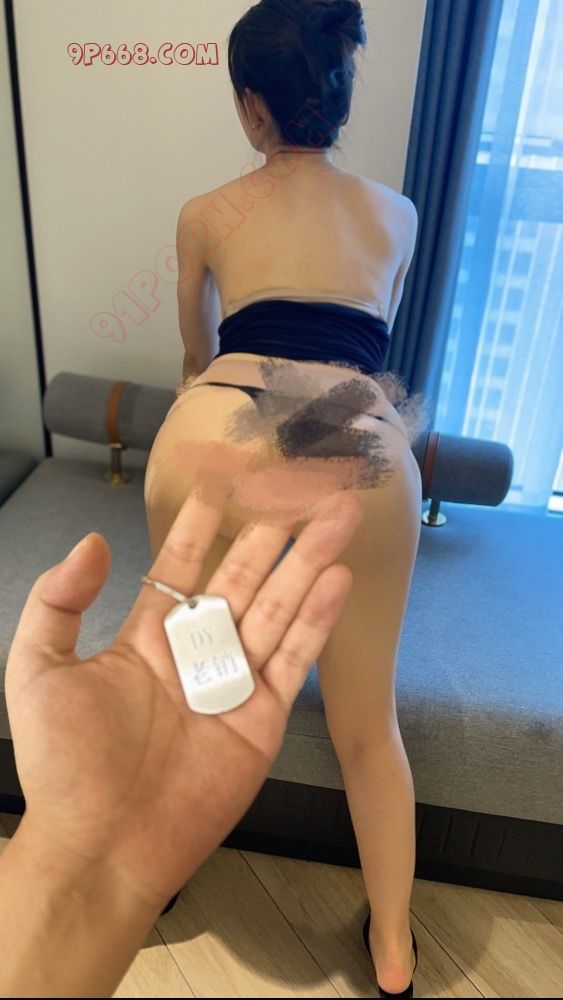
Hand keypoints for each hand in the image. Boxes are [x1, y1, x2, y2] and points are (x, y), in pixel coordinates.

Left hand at [6, 488, 361, 909]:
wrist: (102, 847)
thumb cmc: (64, 764)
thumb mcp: (38, 671)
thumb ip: (58, 601)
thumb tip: (96, 541)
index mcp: (147, 635)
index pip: (180, 564)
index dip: (200, 523)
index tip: (222, 479)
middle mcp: (197, 651)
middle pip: (243, 577)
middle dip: (272, 531)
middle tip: (302, 484)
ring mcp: (234, 682)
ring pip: (278, 607)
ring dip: (309, 560)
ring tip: (339, 516)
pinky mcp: (264, 718)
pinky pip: (294, 659)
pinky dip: (317, 618)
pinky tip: (336, 577)